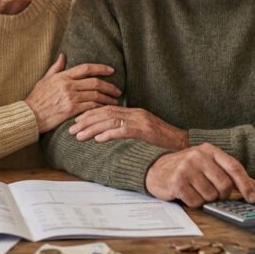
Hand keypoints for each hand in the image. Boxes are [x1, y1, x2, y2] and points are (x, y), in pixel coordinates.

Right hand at [26, 54, 121, 133]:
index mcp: (63, 76)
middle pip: (95, 82)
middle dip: (109, 86)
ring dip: (108, 98)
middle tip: (117, 90)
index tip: (111, 70)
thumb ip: (56, 68)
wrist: (30, 115)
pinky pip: (91, 107)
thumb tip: (63, 55)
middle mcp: (68, 85)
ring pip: (96, 95)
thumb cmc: (36, 98)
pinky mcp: (71, 110)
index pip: (86, 68)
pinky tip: (105, 109)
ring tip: (115, 101)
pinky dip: (100, 107)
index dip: (101, 68)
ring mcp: (70, 97)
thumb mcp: (45, 79)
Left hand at [68, 106, 187, 149]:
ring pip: (110, 120)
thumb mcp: (143, 131)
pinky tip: (98, 139)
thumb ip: (127, 129)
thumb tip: (108, 133)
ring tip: (78, 135)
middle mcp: (135, 113)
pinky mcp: (145, 131)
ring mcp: (140, 121)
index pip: (106, 108)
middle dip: (85, 120)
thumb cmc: (162, 142)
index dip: (89, 114)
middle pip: (104, 112)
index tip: (75, 120)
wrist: (184, 145)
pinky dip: (109, 134)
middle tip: (71, 128)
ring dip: (92, 128)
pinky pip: (124, 131)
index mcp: (133, 112)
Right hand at [145, 143, 254, 207]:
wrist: (155, 169)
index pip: (234, 167)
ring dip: (206, 199)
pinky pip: (196, 202)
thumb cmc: (185, 168)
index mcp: (208, 150)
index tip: (252, 198)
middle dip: (222, 195)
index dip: (245, 184)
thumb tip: (254, 185)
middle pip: (224, 185)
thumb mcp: (207, 164)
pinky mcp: (177, 182)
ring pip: (211, 196)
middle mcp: (198, 156)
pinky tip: (186, 194)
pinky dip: (194, 203)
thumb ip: (229, 173)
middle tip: (213, 194)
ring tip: (195, 190)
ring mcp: (186, 168)